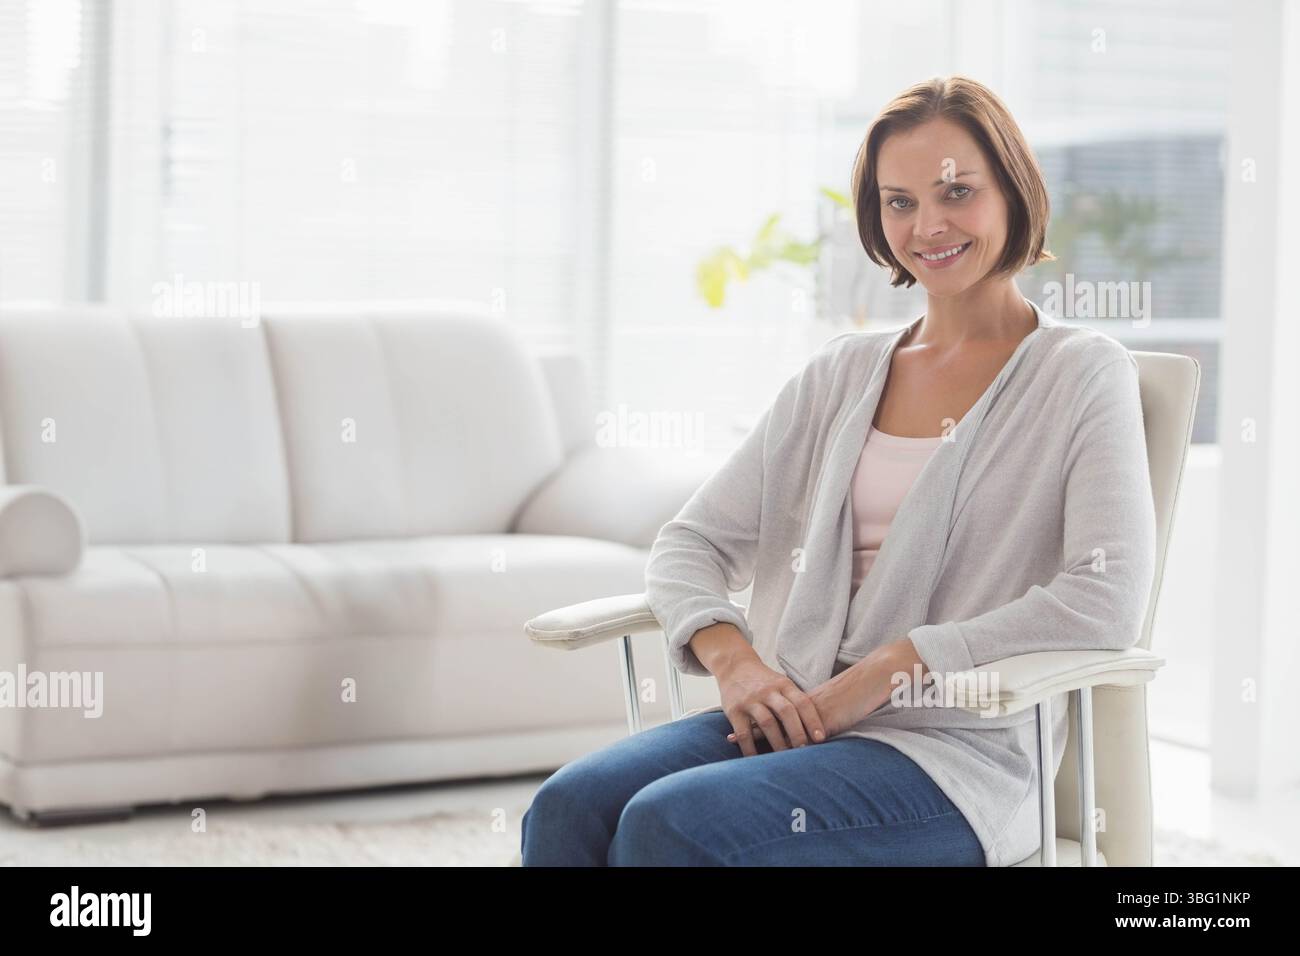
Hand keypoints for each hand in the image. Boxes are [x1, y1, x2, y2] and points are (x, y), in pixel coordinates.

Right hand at [714, 654, 826, 756]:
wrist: (734, 666)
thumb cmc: (765, 681)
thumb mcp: (782, 683)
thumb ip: (796, 701)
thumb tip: (821, 725)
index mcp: (784, 685)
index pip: (802, 702)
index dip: (813, 721)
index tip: (821, 738)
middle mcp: (768, 691)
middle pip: (786, 712)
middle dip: (797, 733)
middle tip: (805, 751)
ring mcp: (750, 700)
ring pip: (767, 723)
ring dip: (777, 742)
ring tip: (785, 758)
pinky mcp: (734, 710)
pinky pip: (744, 733)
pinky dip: (751, 749)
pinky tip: (757, 760)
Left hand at [738, 641, 917, 745]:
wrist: (874, 676)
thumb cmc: (856, 691)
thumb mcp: (831, 701)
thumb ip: (816, 712)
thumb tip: (804, 722)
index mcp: (803, 699)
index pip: (773, 709)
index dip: (755, 717)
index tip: (736, 725)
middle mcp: (803, 705)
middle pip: (772, 718)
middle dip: (752, 728)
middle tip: (729, 738)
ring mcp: (813, 712)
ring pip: (783, 727)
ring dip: (764, 739)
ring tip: (742, 749)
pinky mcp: (826, 720)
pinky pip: (804, 735)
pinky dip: (789, 746)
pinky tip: (778, 755)